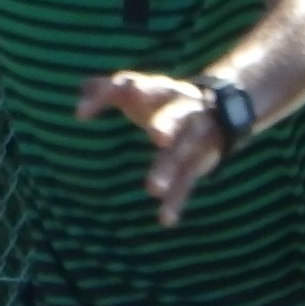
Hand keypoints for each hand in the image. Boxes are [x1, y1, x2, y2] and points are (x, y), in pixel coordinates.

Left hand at [75, 70, 226, 227]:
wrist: (224, 109)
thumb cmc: (163, 100)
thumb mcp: (139, 88)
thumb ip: (108, 89)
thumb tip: (80, 92)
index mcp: (159, 89)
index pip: (130, 86)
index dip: (105, 97)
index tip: (80, 115)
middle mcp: (181, 110)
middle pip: (175, 116)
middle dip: (167, 125)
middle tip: (157, 137)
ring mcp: (193, 137)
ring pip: (181, 154)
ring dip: (168, 170)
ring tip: (152, 189)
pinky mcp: (198, 162)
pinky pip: (189, 181)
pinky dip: (178, 200)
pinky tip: (166, 219)